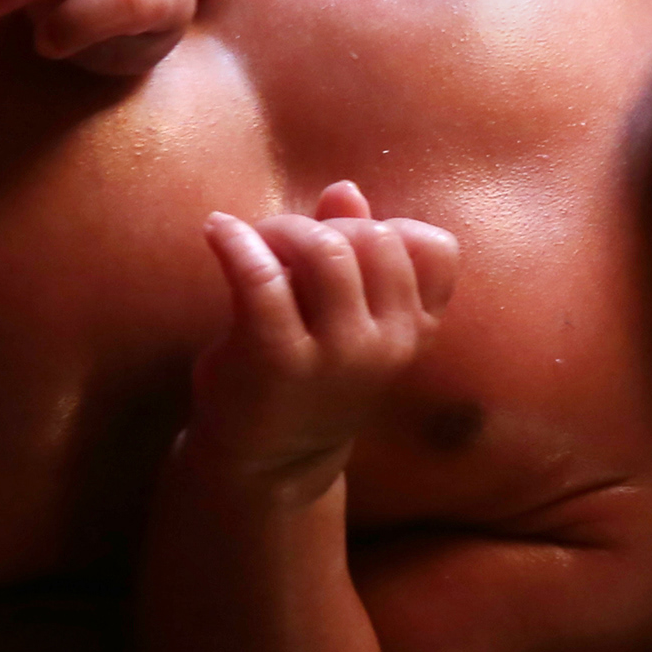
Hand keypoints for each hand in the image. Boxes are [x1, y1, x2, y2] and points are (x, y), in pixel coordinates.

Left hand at [189, 184, 461, 479]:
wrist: (269, 461)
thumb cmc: (309, 374)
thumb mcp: (345, 317)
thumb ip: (352, 253)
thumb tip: (346, 190)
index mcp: (414, 331)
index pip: (436, 249)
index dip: (388, 227)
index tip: (345, 242)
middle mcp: (387, 345)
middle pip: (376, 239)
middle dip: (324, 225)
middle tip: (284, 242)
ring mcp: (337, 356)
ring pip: (326, 251)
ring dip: (283, 228)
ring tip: (254, 239)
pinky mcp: (278, 360)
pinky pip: (261, 277)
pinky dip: (235, 241)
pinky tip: (215, 230)